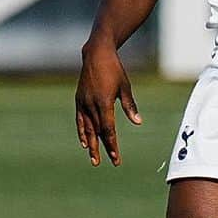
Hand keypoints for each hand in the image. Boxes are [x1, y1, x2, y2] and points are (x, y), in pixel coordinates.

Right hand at [75, 39, 140, 166]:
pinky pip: (80, 120)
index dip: (112, 145)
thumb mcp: (125, 87)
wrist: (96, 54)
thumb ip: (129, 106)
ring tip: (94, 159)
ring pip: (87, 129)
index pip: (108, 130)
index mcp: (104, 102)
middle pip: (98, 132)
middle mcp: (91, 105)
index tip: (116, 158)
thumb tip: (138, 122)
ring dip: (91, 145)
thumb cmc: (114, 70)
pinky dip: (82, 132)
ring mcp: (83, 103)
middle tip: (107, 163)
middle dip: (103, 149)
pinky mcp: (79, 100)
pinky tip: (84, 142)